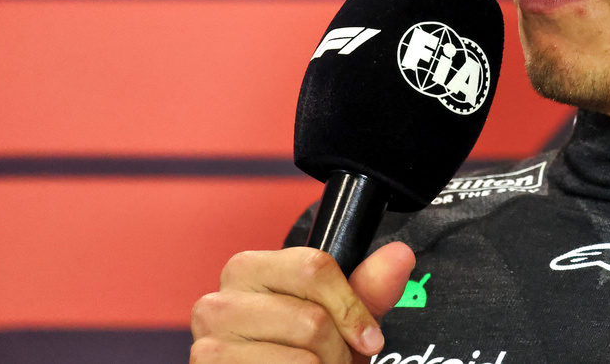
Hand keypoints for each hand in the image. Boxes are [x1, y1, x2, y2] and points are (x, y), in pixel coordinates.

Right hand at [191, 241, 415, 362]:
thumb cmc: (302, 354)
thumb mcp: (340, 320)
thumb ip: (369, 289)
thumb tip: (399, 256)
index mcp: (249, 269)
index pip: (313, 268)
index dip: (351, 308)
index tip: (367, 336)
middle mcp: (220, 300)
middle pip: (311, 319)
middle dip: (336, 351)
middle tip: (332, 361)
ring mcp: (210, 340)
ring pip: (301, 357)